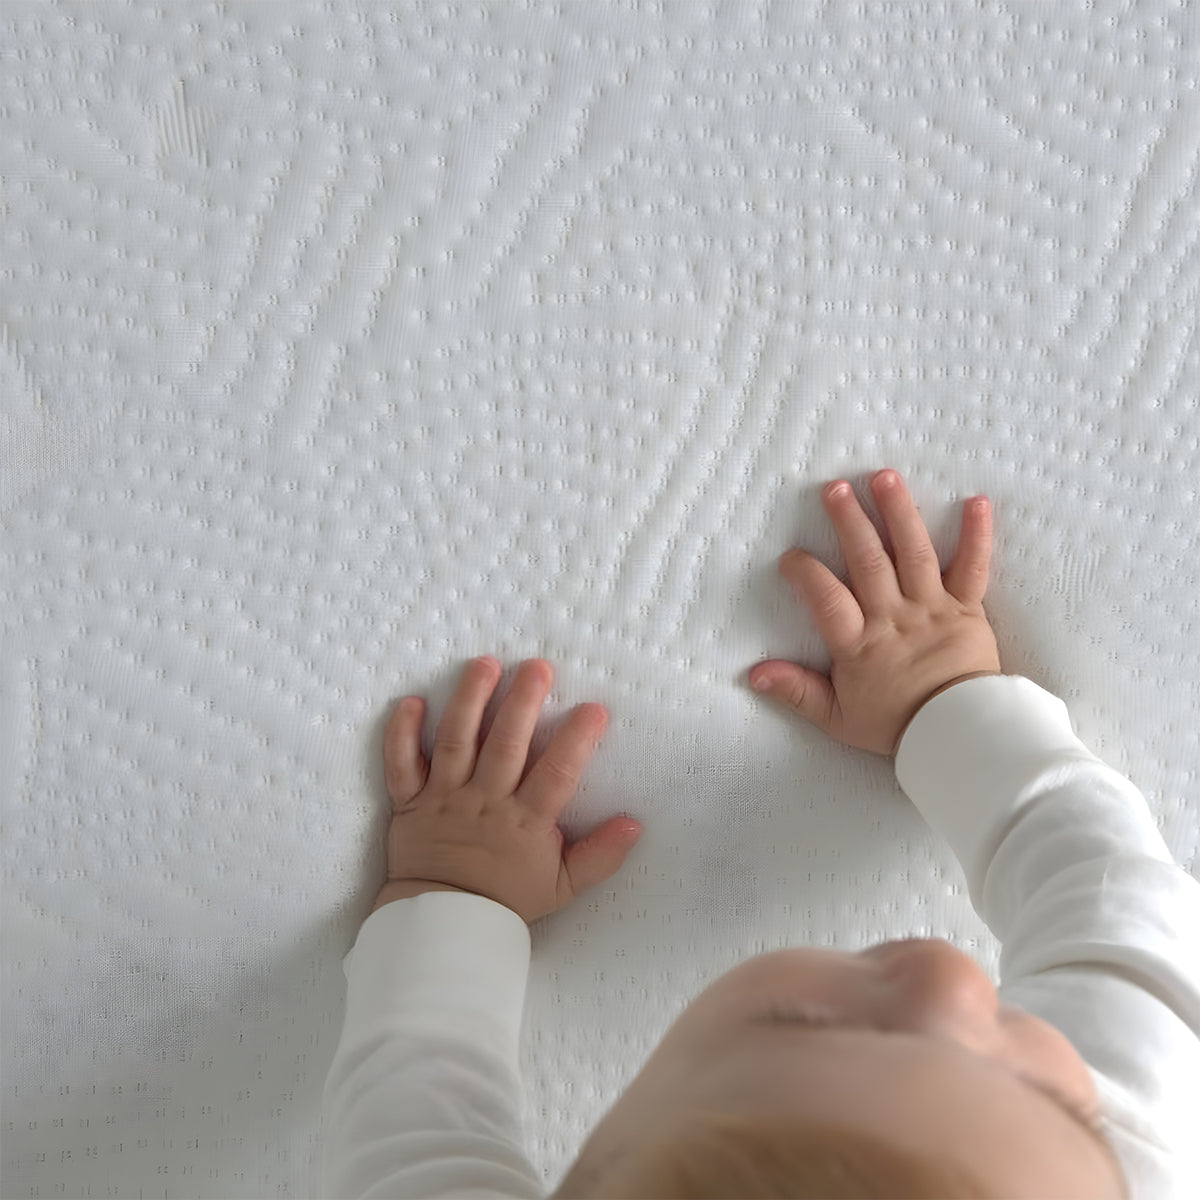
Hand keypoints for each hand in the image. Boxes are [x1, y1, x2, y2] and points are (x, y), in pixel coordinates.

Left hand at [372, 656, 643, 923]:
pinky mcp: (409, 801)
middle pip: (504, 745)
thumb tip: (634, 824)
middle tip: (537, 667)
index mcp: (525, 822)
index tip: (594, 709)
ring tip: (484, 665)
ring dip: (470, 701)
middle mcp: (485, 802)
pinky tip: (411, 701)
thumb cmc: (506, 901)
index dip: (576, 741)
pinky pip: (400, 763)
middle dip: (522, 703)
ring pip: (456, 742)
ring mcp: (444, 798)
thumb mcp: (563, 886)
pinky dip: (401, 733)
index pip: (556, 774)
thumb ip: (600, 856)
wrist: (443, 926)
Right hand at [749, 469, 1001, 757]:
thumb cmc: (897, 727)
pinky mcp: (968, 608)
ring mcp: (932, 608)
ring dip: (899, 513)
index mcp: (860, 644)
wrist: (959, 737)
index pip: (827, 600)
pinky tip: (977, 502)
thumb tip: (754, 674)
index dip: (807, 574)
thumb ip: (796, 691)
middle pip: (869, 562)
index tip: (791, 556)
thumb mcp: (837, 718)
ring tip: (885, 477)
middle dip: (850, 522)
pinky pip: (973, 568)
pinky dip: (977, 535)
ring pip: (914, 553)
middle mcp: (894, 618)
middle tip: (835, 488)